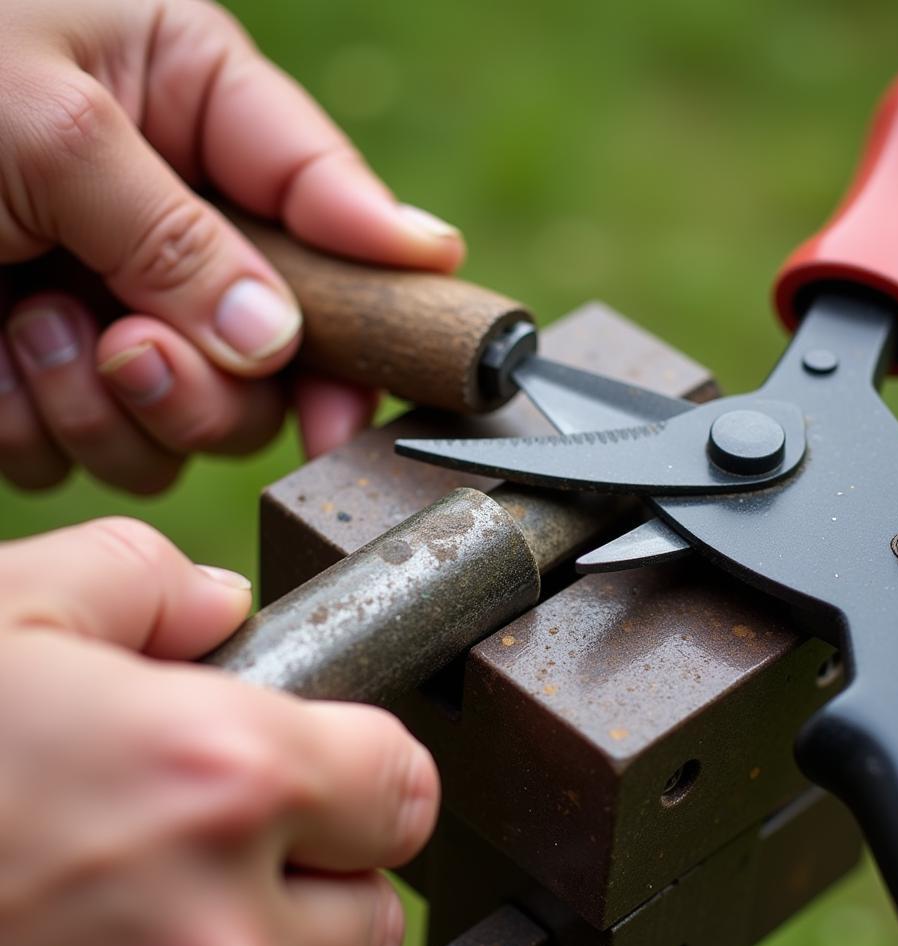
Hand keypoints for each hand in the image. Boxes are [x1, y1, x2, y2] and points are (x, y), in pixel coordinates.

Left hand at [0, 0, 464, 492]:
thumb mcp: (47, 118)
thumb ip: (183, 234)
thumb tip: (279, 340)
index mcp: (191, 106)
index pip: (325, 197)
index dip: (382, 265)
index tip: (423, 321)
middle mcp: (172, 221)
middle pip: (276, 351)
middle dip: (214, 378)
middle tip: (140, 347)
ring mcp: (118, 309)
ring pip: (197, 421)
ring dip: (116, 403)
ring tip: (32, 331)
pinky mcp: (56, 380)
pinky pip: (103, 450)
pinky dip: (46, 424)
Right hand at [0, 517, 439, 945]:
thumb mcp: (13, 606)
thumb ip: (148, 582)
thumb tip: (220, 606)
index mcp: (224, 775)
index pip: (402, 787)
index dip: (371, 764)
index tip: (337, 757)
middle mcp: (215, 925)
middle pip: (374, 914)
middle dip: (335, 869)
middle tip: (259, 831)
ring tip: (179, 895)